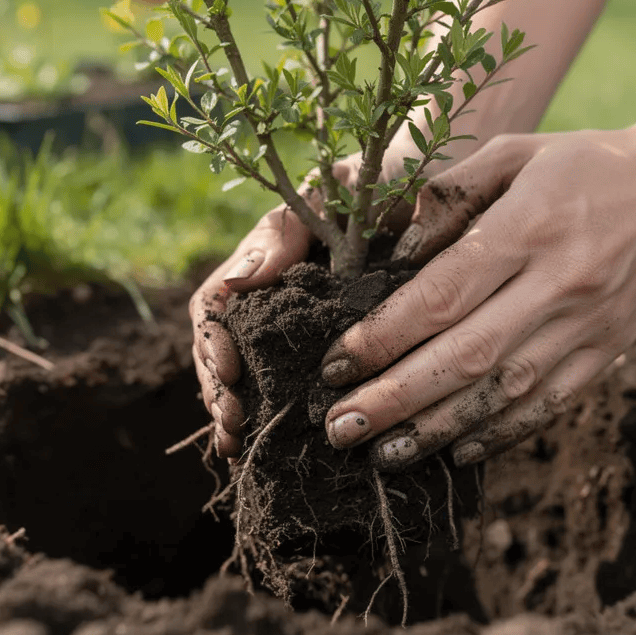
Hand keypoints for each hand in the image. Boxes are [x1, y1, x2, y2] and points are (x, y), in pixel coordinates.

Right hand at [190, 137, 439, 457]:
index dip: (212, 341)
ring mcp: (286, 325)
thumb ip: (285, 231)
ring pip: (241, 374)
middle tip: (234, 424)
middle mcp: (266, 297)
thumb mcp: (329, 196)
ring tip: (237, 443)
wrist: (423, 192)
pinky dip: (263, 417)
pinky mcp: (315, 350)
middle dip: (219, 390)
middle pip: (217, 350)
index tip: (230, 371)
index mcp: (261, 261)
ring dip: (232, 410)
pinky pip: (278, 387)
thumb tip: (239, 283)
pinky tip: (255, 447)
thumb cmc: (373, 187)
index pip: (215, 307)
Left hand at [318, 123, 635, 469]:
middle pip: (463, 356)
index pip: (441, 295)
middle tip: (338, 429)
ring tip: (383, 455)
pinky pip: (551, 404)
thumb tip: (399, 251)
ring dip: (437, 430)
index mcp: (529, 227)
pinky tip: (458, 452)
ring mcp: (588, 325)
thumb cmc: (591, 162)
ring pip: (503, 392)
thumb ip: (453, 191)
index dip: (383, 337)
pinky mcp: (610, 351)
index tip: (335, 364)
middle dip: (394, 399)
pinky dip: (502, 434)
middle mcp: (559, 283)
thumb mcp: (519, 150)